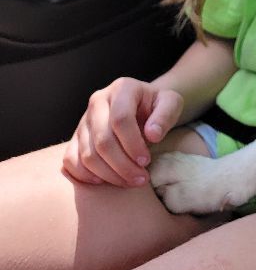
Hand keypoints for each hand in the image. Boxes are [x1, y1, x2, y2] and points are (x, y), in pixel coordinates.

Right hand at [62, 77, 183, 186]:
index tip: (146, 161)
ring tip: (130, 182)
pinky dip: (84, 175)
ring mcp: (83, 120)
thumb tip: (152, 135)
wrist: (141, 107)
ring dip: (109, 175)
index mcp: (122, 88)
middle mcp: (98, 101)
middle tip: (141, 178)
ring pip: (87, 154)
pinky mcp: (74, 138)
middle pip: (102, 141)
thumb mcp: (171, 103)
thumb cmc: (157, 107)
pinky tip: (104, 181)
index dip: (133, 144)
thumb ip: (165, 115)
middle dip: (122, 165)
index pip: (121, 119)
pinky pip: (70, 161)